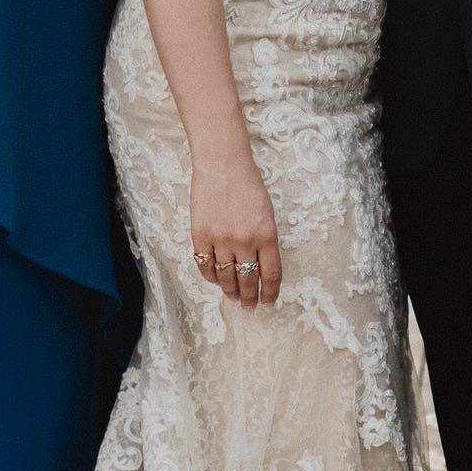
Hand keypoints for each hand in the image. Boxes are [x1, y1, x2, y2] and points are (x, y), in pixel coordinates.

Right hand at [191, 160, 281, 310]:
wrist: (222, 165)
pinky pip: (205, 265)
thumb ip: (265, 240)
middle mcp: (245, 241)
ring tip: (232, 296)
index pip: (271, 275)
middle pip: (248, 280)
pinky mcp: (200, 236)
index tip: (268, 302)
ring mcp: (221, 239)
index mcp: (266, 235)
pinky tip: (216, 280)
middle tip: (249, 306)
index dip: (270, 293)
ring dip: (230, 290)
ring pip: (226, 277)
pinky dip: (211, 276)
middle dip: (249, 297)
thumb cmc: (248, 185)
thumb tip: (260, 266)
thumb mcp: (267, 213)